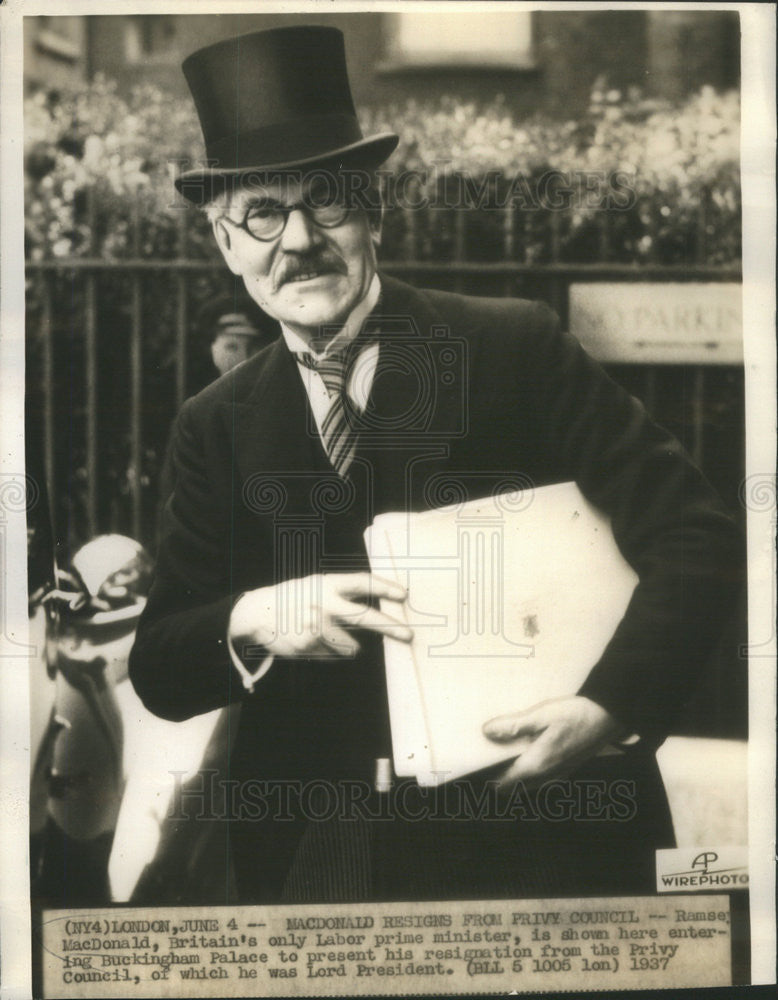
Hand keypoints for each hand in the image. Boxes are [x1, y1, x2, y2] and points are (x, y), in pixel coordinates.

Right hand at [229, 572, 411, 659]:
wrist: (257, 612)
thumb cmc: (296, 597)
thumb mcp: (317, 585)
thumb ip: (343, 594)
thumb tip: (382, 606)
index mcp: (327, 584)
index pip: (361, 583)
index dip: (384, 587)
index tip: (403, 594)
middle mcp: (323, 604)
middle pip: (365, 617)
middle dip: (390, 627)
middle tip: (409, 635)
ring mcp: (315, 627)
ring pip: (352, 647)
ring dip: (347, 646)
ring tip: (327, 635)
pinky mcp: (309, 647)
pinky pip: (333, 656)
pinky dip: (327, 652)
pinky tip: (311, 641)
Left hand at [482, 695, 621, 789]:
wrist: (609, 717)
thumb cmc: (576, 715)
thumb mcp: (540, 715)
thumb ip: (513, 726)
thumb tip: (487, 732)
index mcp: (537, 765)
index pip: (505, 784)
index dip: (490, 779)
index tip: (479, 768)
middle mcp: (548, 775)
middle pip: (516, 787)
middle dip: (501, 777)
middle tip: (490, 757)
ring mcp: (559, 774)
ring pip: (529, 783)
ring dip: (516, 773)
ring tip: (507, 751)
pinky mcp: (566, 767)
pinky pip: (541, 776)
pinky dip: (530, 769)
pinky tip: (529, 749)